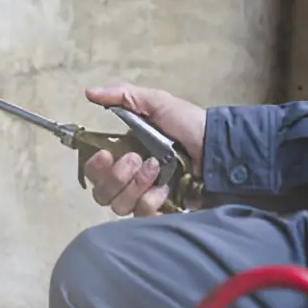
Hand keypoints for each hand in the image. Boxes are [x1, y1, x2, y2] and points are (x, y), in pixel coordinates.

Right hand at [81, 84, 207, 216]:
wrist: (218, 146)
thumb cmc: (189, 124)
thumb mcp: (157, 103)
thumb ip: (123, 96)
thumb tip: (89, 92)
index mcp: (124, 157)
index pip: (94, 174)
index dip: (94, 168)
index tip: (106, 155)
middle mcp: (130, 181)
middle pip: (102, 194)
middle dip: (116, 177)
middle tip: (137, 159)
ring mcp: (146, 198)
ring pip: (120, 206)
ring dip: (136, 185)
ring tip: (157, 169)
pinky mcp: (163, 212)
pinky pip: (143, 215)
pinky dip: (152, 201)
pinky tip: (167, 188)